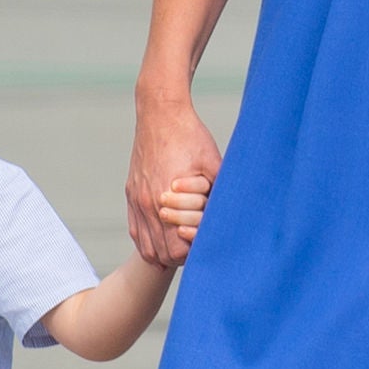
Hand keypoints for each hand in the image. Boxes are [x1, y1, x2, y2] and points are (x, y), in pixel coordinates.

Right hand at [126, 98, 220, 265]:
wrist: (160, 113)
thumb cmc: (190, 137)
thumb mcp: (214, 164)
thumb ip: (220, 192)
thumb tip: (237, 213)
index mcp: (166, 199)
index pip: (176, 250)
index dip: (193, 253)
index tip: (205, 244)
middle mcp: (147, 203)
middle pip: (160, 254)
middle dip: (179, 255)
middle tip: (196, 246)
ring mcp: (136, 199)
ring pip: (146, 247)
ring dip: (163, 250)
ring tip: (181, 243)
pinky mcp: (131, 193)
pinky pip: (136, 231)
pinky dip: (149, 240)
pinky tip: (163, 236)